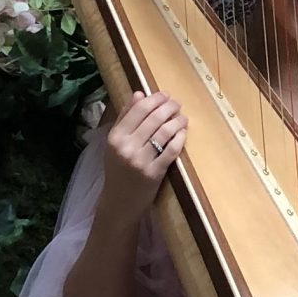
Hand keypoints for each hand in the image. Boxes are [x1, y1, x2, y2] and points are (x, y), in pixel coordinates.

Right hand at [100, 89, 186, 226]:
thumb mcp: (114, 143)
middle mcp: (126, 147)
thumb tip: (139, 94)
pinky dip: (179, 138)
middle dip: (169, 107)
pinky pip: (171, 150)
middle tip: (177, 104)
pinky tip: (183, 133)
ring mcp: (140, 160)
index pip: (138, 109)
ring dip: (177, 121)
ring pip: (164, 132)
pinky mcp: (154, 173)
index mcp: (115, 137)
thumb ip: (125, 117)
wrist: (119, 202)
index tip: (165, 96)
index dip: (154, 99)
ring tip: (182, 118)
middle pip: (153, 118)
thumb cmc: (118, 169)